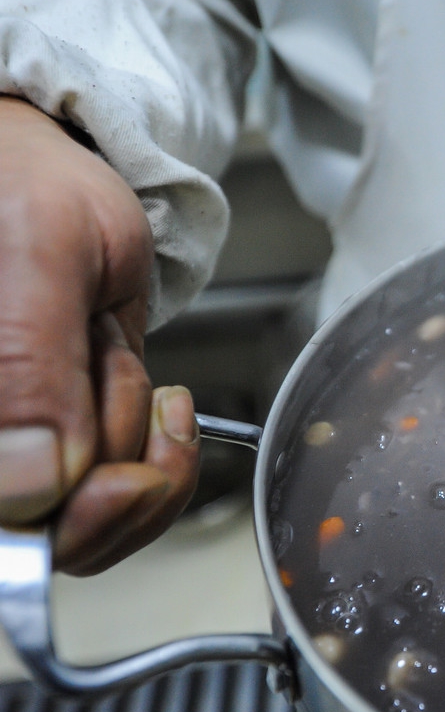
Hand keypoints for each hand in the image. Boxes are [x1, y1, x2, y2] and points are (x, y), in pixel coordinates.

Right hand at [0, 97, 199, 574]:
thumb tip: (29, 484)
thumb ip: (23, 366)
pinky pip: (123, 499)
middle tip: (116, 373)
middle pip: (53, 538)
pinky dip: (163, 453)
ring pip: (99, 521)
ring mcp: (15, 455)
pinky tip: (157, 398)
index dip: (71, 516)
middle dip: (120, 466)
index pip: (8, 529)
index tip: (127, 475)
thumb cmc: (19, 192)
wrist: (47, 174)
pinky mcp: (61, 450)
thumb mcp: (33, 255)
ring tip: (110, 356)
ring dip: (140, 441)